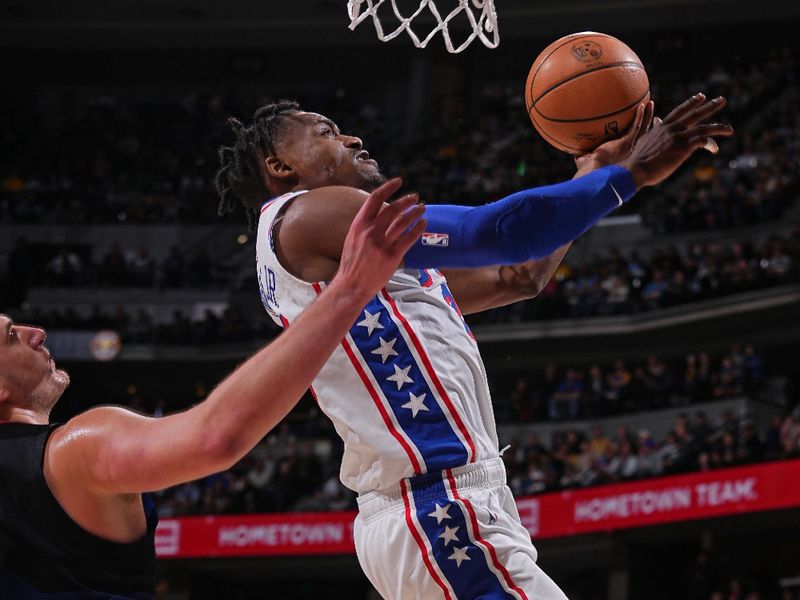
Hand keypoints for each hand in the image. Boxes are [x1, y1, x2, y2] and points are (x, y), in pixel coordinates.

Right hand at [335, 178, 425, 301]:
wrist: (351, 285)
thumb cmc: (352, 263)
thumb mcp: (353, 238)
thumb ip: (366, 225)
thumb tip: (381, 214)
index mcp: (359, 225)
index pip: (375, 198)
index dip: (388, 186)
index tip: (399, 181)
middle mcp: (370, 232)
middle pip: (393, 208)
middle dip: (407, 200)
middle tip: (415, 197)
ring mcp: (381, 244)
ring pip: (403, 222)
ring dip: (415, 213)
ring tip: (422, 208)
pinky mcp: (392, 256)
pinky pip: (409, 238)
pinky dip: (418, 229)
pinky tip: (424, 224)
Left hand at [575, 101, 654, 176]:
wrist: (596, 173)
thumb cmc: (589, 172)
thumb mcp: (586, 163)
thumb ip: (583, 157)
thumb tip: (575, 154)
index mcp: (623, 155)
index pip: (635, 145)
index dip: (641, 140)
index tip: (644, 133)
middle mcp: (630, 151)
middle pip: (645, 137)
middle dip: (651, 128)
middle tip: (656, 118)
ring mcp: (631, 146)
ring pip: (645, 128)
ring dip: (648, 115)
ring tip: (650, 104)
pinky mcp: (629, 142)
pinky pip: (637, 126)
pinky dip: (640, 116)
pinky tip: (642, 106)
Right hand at [619, 93, 733, 188]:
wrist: (635, 169)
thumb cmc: (637, 160)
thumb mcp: (642, 141)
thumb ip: (650, 129)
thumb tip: (655, 121)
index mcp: (662, 128)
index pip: (679, 111)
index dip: (691, 103)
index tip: (701, 97)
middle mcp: (671, 129)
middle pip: (694, 114)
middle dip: (709, 107)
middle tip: (721, 100)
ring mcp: (677, 137)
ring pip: (702, 127)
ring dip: (718, 127)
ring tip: (729, 129)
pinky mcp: (682, 148)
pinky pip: (702, 142)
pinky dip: (710, 144)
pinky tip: (715, 149)